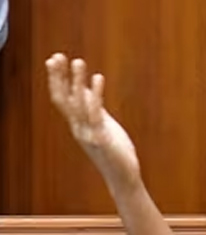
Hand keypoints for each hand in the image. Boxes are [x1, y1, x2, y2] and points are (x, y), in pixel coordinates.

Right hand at [45, 53, 140, 189]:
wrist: (123, 178)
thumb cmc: (115, 152)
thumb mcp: (104, 126)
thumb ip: (95, 108)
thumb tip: (88, 89)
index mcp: (78, 125)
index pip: (62, 99)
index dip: (57, 80)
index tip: (54, 59)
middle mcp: (79, 128)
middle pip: (63, 99)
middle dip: (58, 77)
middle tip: (56, 56)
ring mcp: (88, 133)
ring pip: (77, 103)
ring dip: (76, 81)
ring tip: (77, 61)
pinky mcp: (101, 138)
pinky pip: (95, 113)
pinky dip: (95, 94)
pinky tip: (98, 78)